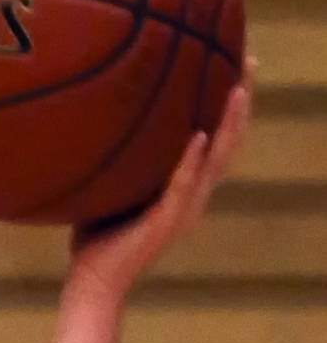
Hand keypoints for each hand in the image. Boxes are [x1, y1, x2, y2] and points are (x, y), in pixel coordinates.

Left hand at [68, 62, 254, 301]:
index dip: (227, 100)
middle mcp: (192, 193)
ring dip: (228, 124)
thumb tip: (93, 114)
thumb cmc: (95, 235)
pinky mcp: (167, 222)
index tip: (233, 60)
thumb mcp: (109, 185)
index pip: (214, 134)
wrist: (93, 282)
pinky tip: (199, 136)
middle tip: (248, 61)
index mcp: (183, 183)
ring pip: (216, 160)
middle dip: (240, 100)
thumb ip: (115, 156)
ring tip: (237, 90)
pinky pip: (182, 186)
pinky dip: (192, 161)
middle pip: (228, 139)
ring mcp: (184, 207)